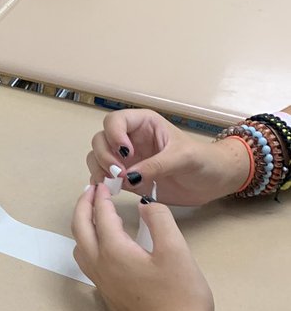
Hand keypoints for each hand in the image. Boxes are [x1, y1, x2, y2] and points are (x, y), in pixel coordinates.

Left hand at [72, 184, 215, 310]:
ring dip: (83, 226)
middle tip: (91, 190)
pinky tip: (106, 245)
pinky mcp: (108, 298)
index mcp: (113, 252)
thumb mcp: (176, 251)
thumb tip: (145, 204)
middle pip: (80, 230)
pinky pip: (89, 264)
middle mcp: (100, 268)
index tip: (105, 183)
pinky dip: (90, 245)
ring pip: (80, 249)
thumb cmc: (181, 296)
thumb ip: (159, 220)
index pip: (101, 216)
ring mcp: (102, 285)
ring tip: (96, 214)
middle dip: (83, 206)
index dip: (101, 197)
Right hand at [86, 109, 249, 205]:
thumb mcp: (183, 158)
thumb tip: (128, 176)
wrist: (213, 182)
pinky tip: (110, 190)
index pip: (115, 121)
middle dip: (105, 156)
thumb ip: (156, 165)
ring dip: (100, 169)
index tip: (127, 153)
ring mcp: (126, 160)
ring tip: (116, 183)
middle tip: (120, 173)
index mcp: (144, 124)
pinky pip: (103, 177)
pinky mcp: (126, 178)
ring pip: (97, 158)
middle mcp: (130, 139)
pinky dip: (100, 183)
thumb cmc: (204, 161)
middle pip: (100, 140)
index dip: (114, 134)